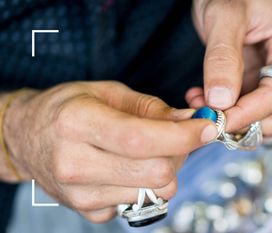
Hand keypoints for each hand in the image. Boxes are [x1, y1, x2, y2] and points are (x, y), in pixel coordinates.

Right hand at [2, 81, 216, 222]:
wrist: (27, 137)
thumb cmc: (69, 108)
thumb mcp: (108, 93)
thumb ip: (152, 108)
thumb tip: (191, 121)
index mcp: (77, 123)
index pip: (142, 139)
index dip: (183, 136)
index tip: (207, 127)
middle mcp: (75, 163)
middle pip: (156, 173)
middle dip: (181, 154)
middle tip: (179, 137)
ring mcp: (80, 194)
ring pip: (154, 192)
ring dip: (166, 170)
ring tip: (150, 151)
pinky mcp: (88, 212)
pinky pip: (139, 203)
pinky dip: (145, 185)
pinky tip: (129, 168)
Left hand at [189, 0, 271, 135]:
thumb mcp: (223, 17)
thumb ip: (223, 58)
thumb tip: (222, 101)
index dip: (248, 113)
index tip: (218, 121)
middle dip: (242, 121)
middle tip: (207, 116)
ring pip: (264, 117)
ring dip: (233, 119)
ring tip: (200, 104)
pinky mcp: (262, 81)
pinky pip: (249, 108)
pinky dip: (227, 111)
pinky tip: (203, 98)